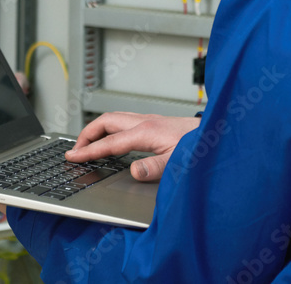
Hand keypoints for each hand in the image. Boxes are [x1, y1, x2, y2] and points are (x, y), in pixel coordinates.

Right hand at [65, 112, 199, 181]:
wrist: (217, 133)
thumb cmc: (200, 146)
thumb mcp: (178, 161)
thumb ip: (156, 167)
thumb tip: (134, 172)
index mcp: (146, 132)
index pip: (109, 142)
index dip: (88, 151)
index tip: (72, 157)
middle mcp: (145, 122)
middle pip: (106, 121)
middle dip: (87, 134)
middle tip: (75, 149)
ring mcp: (150, 120)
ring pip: (115, 119)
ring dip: (98, 130)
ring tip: (88, 144)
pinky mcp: (155, 123)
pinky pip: (124, 122)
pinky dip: (111, 130)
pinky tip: (113, 141)